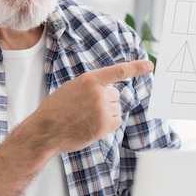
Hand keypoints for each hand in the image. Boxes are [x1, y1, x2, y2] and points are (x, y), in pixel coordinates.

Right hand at [31, 59, 153, 154]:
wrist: (45, 130)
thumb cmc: (56, 109)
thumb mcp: (72, 88)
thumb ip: (91, 85)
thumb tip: (110, 90)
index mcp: (89, 80)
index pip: (118, 71)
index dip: (136, 67)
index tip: (150, 65)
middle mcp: (99, 93)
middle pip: (115, 95)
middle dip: (104, 101)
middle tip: (85, 109)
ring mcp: (102, 110)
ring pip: (116, 109)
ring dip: (105, 114)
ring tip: (85, 118)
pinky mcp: (105, 125)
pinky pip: (117, 121)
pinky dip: (108, 124)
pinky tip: (91, 126)